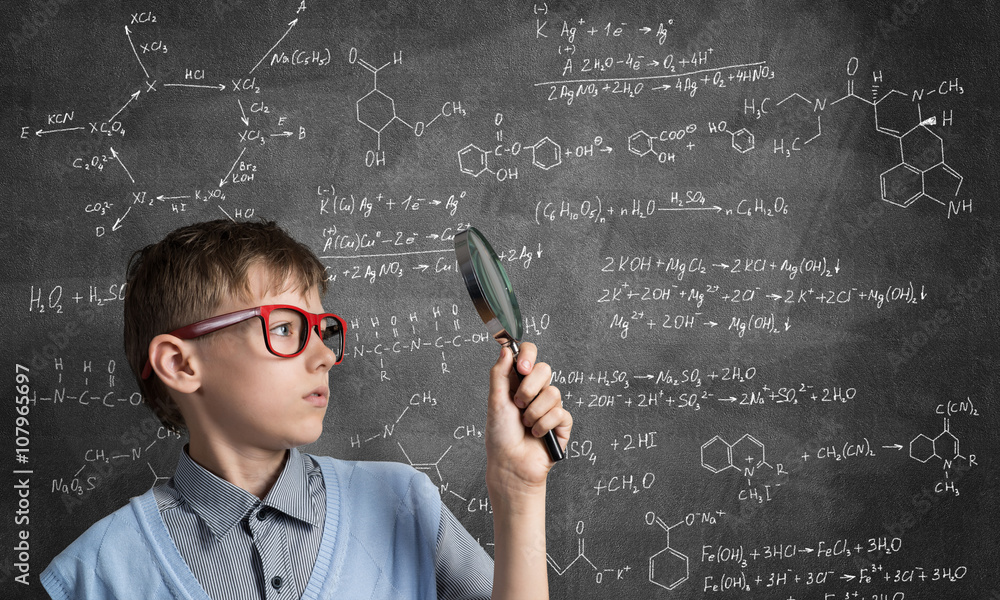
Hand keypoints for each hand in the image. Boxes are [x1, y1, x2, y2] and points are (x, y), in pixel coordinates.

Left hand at [485, 342, 572, 495]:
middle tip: (518, 404)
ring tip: (526, 425)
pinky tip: (536, 434)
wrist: (510, 464)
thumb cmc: (500, 436)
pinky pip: (560, 413)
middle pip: (545, 369)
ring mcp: (550, 406)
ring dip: (534, 412)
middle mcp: (535, 391)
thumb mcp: (495, 400)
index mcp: (518, 382)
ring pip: (553, 393)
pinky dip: (544, 425)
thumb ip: (499, 373)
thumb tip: (506, 349)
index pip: (529, 355)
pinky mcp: (562, 423)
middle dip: (529, 388)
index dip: (528, 356)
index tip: (521, 368)